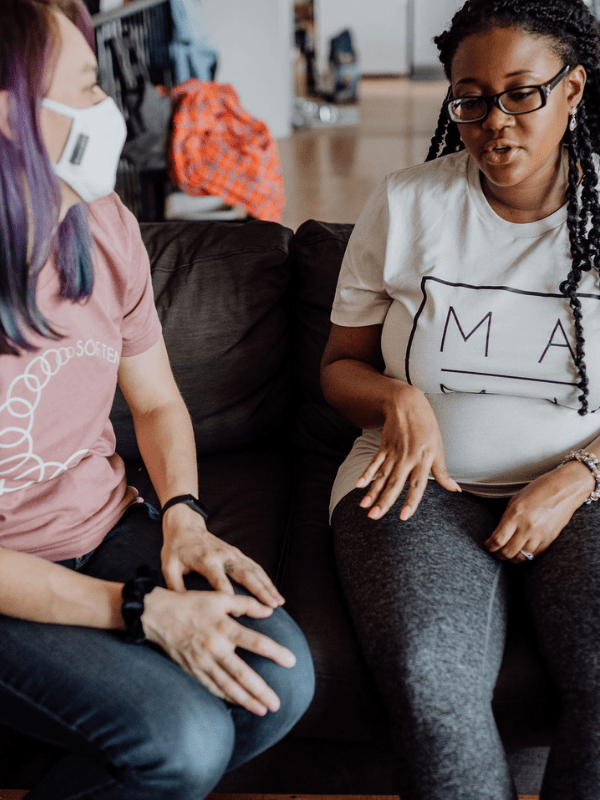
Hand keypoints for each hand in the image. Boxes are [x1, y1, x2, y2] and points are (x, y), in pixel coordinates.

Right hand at [142, 587, 295, 714]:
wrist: (156, 615)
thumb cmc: (191, 603)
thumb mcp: (219, 597)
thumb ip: (246, 604)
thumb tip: (269, 610)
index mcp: (224, 627)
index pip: (255, 642)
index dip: (275, 652)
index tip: (291, 661)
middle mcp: (214, 647)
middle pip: (242, 673)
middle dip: (261, 690)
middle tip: (277, 704)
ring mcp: (202, 662)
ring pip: (227, 685)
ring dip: (246, 700)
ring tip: (262, 710)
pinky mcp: (192, 670)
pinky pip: (211, 687)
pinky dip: (226, 697)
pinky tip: (239, 704)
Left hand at [161, 504, 283, 607]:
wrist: (185, 525)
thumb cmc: (176, 549)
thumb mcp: (169, 567)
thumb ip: (175, 586)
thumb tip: (184, 608)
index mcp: (206, 559)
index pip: (219, 580)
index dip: (228, 595)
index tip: (239, 612)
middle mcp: (223, 555)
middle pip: (245, 574)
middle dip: (260, 590)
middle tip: (272, 606)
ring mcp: (233, 553)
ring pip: (254, 570)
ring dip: (268, 586)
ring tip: (279, 602)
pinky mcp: (237, 554)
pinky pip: (255, 567)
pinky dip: (266, 579)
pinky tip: (274, 591)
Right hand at [357, 383, 460, 519]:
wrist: (407, 404)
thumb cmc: (427, 428)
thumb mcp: (439, 448)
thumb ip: (442, 473)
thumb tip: (456, 490)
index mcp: (423, 460)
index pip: (417, 485)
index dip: (411, 502)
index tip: (403, 517)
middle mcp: (407, 458)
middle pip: (394, 484)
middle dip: (384, 501)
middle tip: (374, 517)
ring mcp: (394, 453)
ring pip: (382, 476)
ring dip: (372, 492)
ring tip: (364, 507)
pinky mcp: (384, 447)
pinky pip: (374, 463)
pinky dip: (366, 474)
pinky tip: (359, 485)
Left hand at [485, 460, 593, 561]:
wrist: (564, 490)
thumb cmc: (538, 490)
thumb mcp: (515, 500)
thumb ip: (506, 519)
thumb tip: (498, 535)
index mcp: (515, 515)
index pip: (498, 539)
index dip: (490, 546)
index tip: (487, 545)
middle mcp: (527, 527)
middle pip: (508, 552)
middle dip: (498, 555)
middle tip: (494, 553)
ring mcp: (540, 535)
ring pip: (522, 557)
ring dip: (512, 559)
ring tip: (506, 556)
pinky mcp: (549, 540)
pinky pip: (534, 555)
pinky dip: (526, 556)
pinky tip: (521, 553)